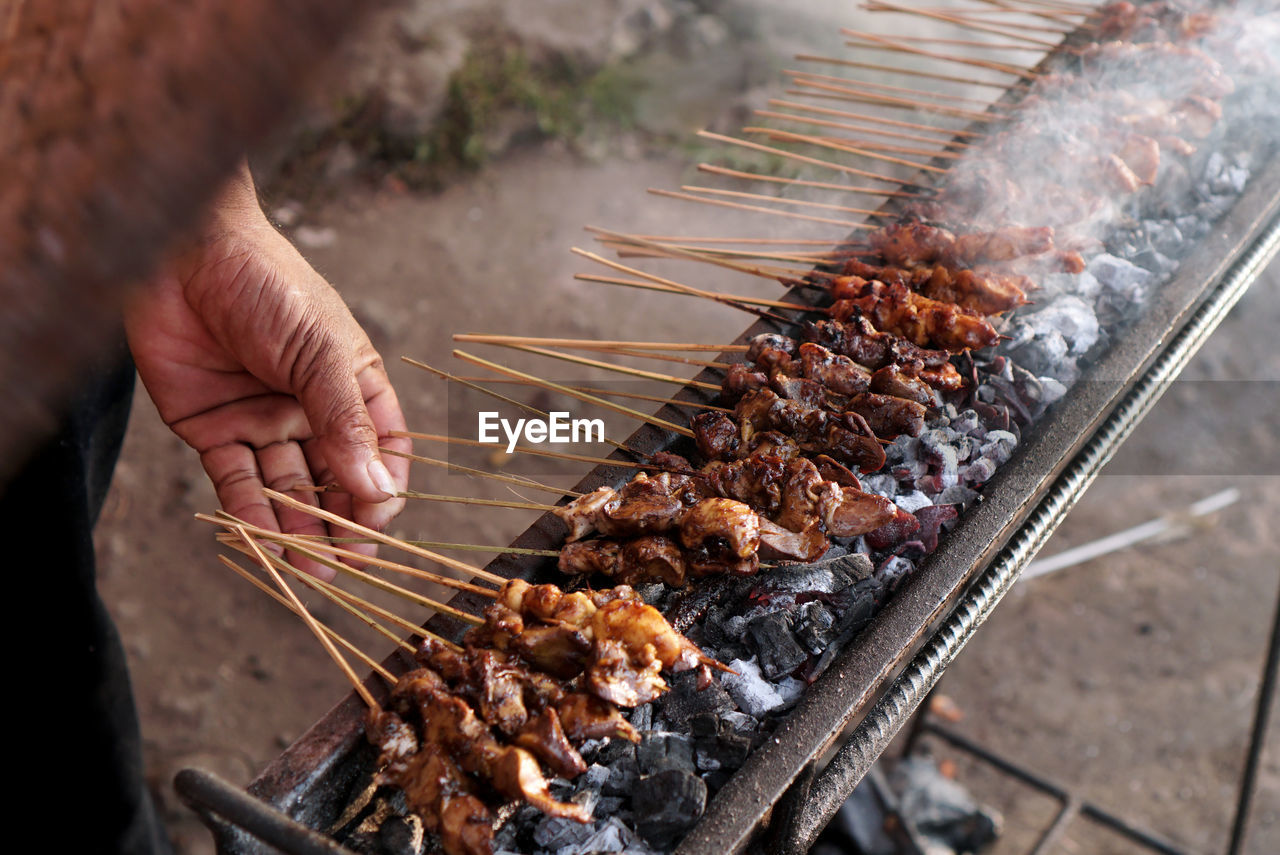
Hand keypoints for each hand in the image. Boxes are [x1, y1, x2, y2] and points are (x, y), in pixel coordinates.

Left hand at [125, 165, 409, 579]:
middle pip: (336, 477)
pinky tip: (264, 538)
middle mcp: (311, 408)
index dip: (384, 486)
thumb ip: (346, 422)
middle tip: (347, 562)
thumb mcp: (322, 353)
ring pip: (288, 488)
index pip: (382, 448)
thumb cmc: (269, 286)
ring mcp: (263, 420)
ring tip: (310, 566)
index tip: (380, 519)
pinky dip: (250, 511)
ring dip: (300, 527)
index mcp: (351, 384)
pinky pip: (237, 481)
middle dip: (344, 521)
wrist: (182, 255)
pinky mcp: (214, 429)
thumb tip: (377, 488)